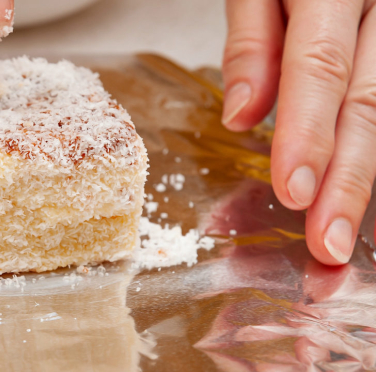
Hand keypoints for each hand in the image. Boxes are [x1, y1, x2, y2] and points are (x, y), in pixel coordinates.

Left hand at [222, 0, 375, 264]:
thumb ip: (253, 38)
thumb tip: (243, 116)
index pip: (320, 67)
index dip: (307, 134)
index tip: (293, 193)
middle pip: (370, 100)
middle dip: (349, 179)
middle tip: (329, 242)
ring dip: (367, 173)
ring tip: (342, 226)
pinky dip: (375, 139)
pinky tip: (359, 181)